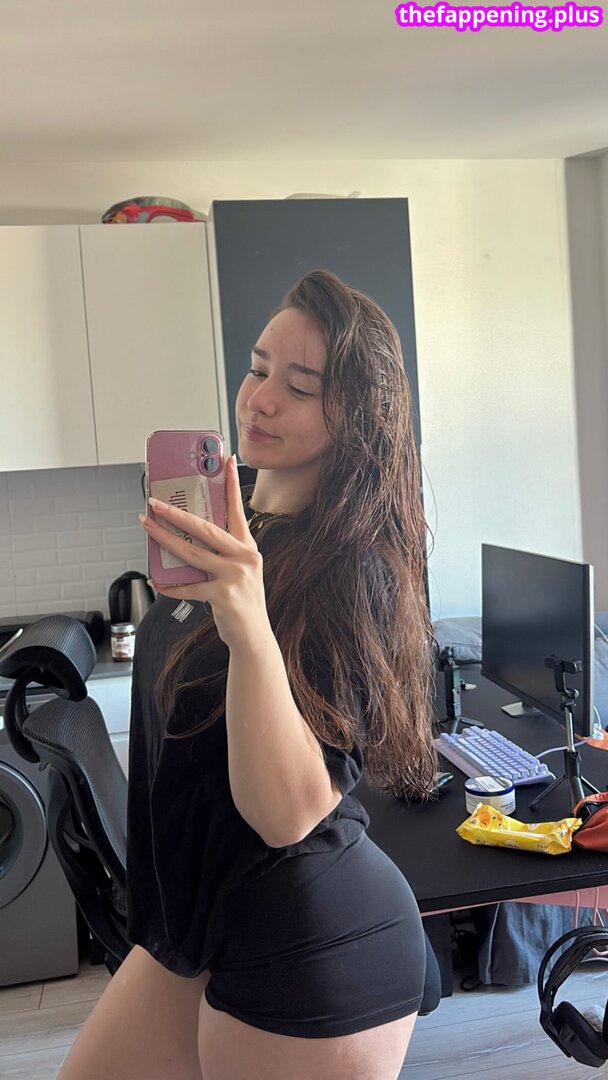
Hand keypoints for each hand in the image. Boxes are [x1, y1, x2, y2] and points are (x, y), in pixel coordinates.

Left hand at [139, 456, 269, 649]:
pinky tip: (159, 582)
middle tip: (155, 502)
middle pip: (205, 528)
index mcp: (247, 548)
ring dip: (164, 539)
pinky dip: (171, 585)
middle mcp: (244, 557)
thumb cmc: (242, 602)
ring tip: (147, 527)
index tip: (225, 461)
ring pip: (192, 552)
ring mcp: (234, 576)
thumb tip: (185, 541)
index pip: (237, 510)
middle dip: (176, 513)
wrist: (254, 637)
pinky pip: (188, 586)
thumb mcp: (238, 572)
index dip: (231, 484)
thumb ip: (219, 556)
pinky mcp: (223, 595)